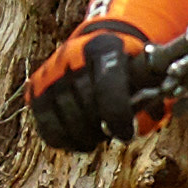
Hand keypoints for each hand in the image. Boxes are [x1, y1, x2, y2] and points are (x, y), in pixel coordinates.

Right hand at [28, 20, 149, 151]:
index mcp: (105, 46)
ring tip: (98, 133)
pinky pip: (47, 128)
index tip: (126, 133)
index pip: (107, 85)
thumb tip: (143, 121)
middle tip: (113, 131)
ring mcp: (50, 71)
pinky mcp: (35, 89)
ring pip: (64, 121)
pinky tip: (80, 138)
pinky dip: (65, 140)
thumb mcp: (147, 70)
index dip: (118, 116)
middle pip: (86, 107)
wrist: (95, 49)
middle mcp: (72, 54)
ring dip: (85, 136)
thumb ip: (152, 94)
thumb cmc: (126, 67)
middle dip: (102, 128)